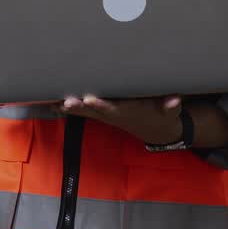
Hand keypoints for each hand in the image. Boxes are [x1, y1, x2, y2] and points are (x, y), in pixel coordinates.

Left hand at [58, 94, 183, 145]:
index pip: (112, 108)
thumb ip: (171, 106)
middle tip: (65, 101)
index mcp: (127, 112)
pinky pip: (84, 111)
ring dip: (69, 108)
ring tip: (52, 102)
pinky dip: (69, 108)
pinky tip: (53, 104)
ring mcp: (106, 115)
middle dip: (79, 106)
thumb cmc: (162, 115)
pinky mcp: (103, 113)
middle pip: (93, 111)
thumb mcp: (170, 111)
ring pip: (85, 111)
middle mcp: (114, 115)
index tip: (89, 98)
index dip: (101, 104)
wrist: (156, 130)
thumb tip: (175, 100)